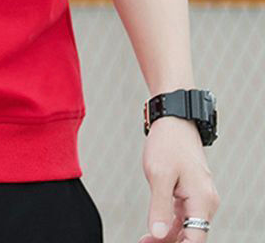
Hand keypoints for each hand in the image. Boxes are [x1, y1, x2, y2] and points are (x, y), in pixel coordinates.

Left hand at [138, 116, 219, 241]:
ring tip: (145, 241)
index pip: (195, 239)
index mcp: (202, 200)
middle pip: (191, 235)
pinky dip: (168, 224)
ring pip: (186, 227)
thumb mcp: (159, 174)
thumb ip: (159, 206)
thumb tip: (158, 233)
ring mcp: (199, 197)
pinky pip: (182, 216)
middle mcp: (205, 202)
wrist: (174, 121)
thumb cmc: (168, 143)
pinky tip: (153, 229)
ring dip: (167, 236)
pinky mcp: (190, 192)